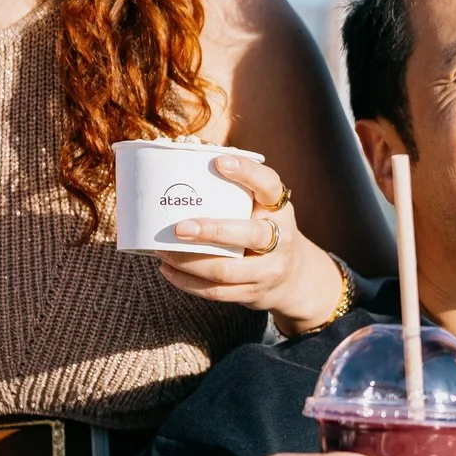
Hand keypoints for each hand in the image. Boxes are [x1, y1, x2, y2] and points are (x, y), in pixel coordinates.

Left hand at [154, 155, 344, 334]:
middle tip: (179, 227)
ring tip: (162, 250)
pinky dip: (188, 282)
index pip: (268, 185)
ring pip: (226, 270)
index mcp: (280, 209)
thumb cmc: (265, 229)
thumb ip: (236, 191)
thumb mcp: (262, 207)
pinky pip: (216, 292)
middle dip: (212, 231)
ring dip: (189, 261)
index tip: (218, 162)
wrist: (294, 276)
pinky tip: (168, 270)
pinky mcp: (253, 293)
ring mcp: (268, 270)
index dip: (246, 172)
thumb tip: (184, 164)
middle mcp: (281, 238)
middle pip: (251, 234)